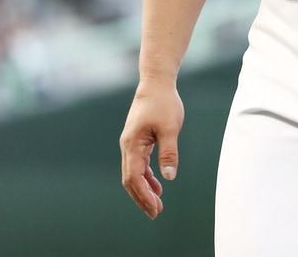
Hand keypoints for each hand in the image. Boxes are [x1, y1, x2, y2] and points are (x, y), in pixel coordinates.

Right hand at [119, 81, 184, 218]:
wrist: (156, 83)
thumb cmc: (163, 103)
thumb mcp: (170, 128)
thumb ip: (169, 152)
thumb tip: (169, 177)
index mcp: (132, 144)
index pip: (134, 177)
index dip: (143, 196)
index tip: (155, 209)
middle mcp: (127, 146)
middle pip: (130, 179)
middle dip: (141, 198)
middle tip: (156, 213)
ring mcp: (131, 144)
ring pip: (133, 173)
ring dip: (144, 190)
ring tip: (157, 205)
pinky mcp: (138, 141)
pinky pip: (139, 165)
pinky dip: (147, 177)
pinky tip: (157, 186)